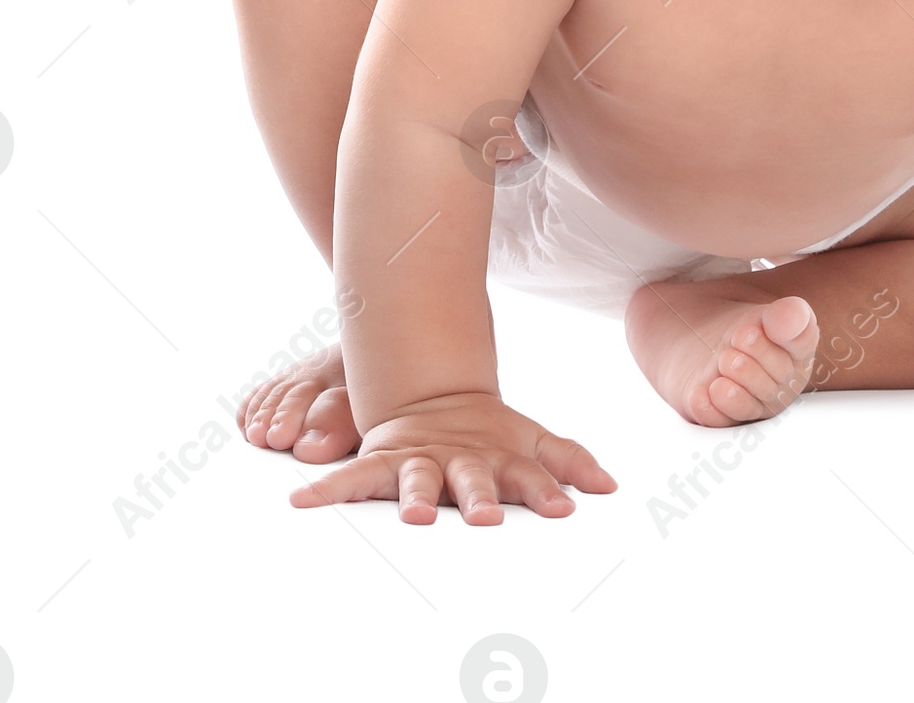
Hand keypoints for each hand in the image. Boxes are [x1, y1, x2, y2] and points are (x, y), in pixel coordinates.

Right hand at [288, 392, 616, 524]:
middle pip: (472, 479)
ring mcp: (421, 460)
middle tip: (486, 517)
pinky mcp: (384, 461)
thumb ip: (570, 460)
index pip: (529, 475)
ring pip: (417, 479)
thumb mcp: (533, 442)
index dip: (547, 491)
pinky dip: (327, 487)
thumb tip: (611, 485)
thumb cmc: (489, 434)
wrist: (434, 396)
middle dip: (479, 498)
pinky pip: (353, 476)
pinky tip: (302, 500)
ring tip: (414, 515)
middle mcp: (461, 460)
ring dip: (416, 496)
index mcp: (500, 458)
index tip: (563, 509)